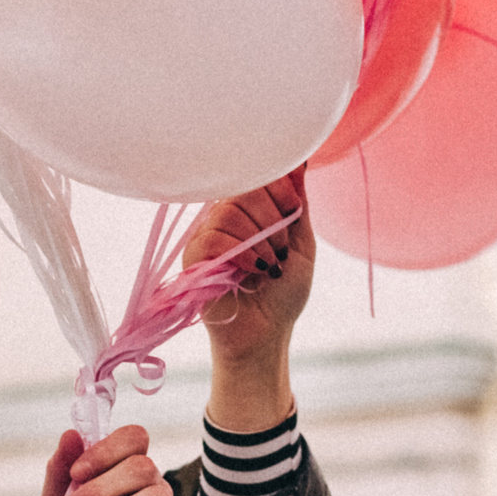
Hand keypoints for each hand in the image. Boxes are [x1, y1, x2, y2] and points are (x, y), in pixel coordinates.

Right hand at [188, 171, 312, 432]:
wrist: (266, 335)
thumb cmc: (283, 293)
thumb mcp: (302, 244)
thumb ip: (297, 204)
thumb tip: (300, 160)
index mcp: (250, 209)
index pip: (256, 174)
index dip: (278, 186)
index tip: (293, 210)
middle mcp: (224, 216)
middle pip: (242, 189)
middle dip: (271, 218)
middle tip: (281, 250)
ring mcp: (207, 235)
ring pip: (227, 212)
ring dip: (258, 240)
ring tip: (269, 266)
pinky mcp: (194, 258)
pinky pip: (211, 238)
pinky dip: (239, 253)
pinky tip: (252, 271)